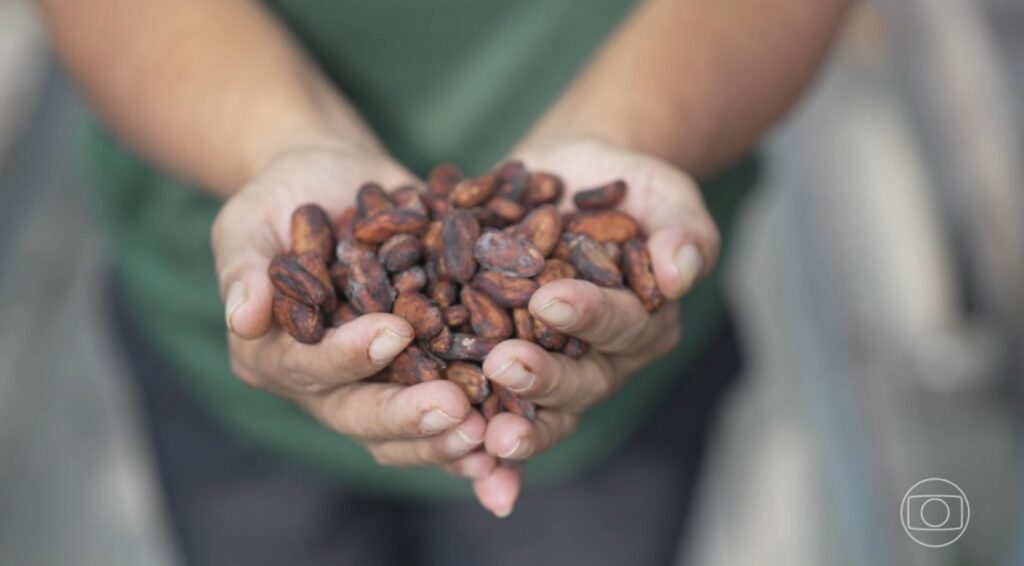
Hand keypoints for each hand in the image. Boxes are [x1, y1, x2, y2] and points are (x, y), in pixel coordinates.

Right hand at [212, 145, 495, 476]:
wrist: (336, 185)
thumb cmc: (282, 198)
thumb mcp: (249, 219)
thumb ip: (244, 266)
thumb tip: (242, 316)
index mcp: (274, 357)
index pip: (307, 368)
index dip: (347, 357)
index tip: (392, 334)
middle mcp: (323, 385)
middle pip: (361, 415)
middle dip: (409, 416)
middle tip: (456, 409)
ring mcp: (374, 386)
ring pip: (407, 432)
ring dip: (449, 439)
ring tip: (493, 434)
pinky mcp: (419, 375)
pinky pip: (447, 413)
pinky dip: (480, 429)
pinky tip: (513, 442)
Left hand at [468, 137, 719, 515]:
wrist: (576, 178)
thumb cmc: (633, 187)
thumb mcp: (667, 198)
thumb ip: (684, 234)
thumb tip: (680, 272)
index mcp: (644, 325)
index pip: (620, 326)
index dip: (588, 317)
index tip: (549, 300)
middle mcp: (601, 359)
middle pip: (576, 382)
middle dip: (540, 378)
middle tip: (501, 364)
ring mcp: (551, 366)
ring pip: (532, 405)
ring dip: (503, 418)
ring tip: (466, 421)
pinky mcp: (503, 358)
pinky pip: (486, 398)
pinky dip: (466, 420)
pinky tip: (432, 429)